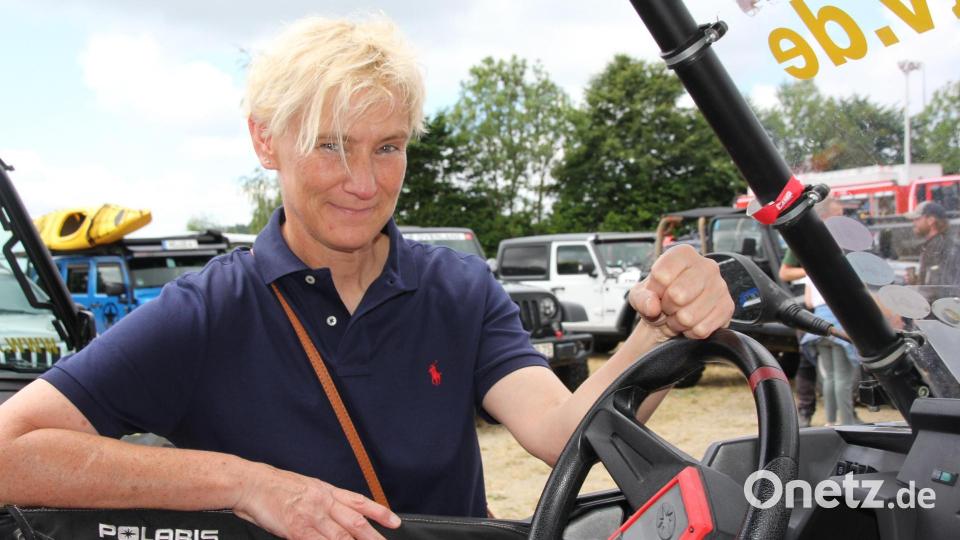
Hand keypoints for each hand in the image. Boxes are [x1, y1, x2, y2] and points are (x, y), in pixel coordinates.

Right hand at [235, 463, 399, 539]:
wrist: (251, 484)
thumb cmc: (275, 486)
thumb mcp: (306, 487)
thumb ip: (323, 501)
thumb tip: (338, 516)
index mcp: (326, 490)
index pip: (359, 502)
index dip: (379, 512)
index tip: (395, 522)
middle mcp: (323, 502)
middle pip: (355, 522)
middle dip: (373, 537)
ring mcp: (311, 516)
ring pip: (341, 537)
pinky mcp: (297, 530)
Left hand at [629, 245, 733, 340]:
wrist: (672, 316)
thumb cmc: (658, 299)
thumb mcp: (640, 295)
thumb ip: (642, 298)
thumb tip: (653, 306)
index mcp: (683, 254)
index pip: (662, 275)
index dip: (654, 291)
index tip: (658, 292)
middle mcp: (706, 265)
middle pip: (678, 295)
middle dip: (667, 308)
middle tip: (668, 306)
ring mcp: (720, 286)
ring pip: (689, 316)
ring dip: (678, 322)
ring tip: (678, 315)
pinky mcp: (728, 307)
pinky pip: (702, 329)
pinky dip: (690, 332)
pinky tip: (691, 323)